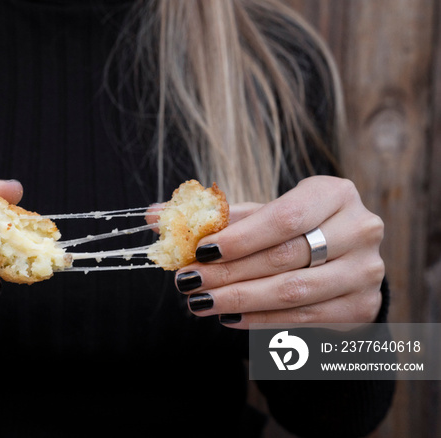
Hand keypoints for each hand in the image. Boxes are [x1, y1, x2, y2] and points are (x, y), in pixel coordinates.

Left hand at [174, 176, 384, 327]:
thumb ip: (212, 215)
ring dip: (239, 299)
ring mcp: (366, 270)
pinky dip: (261, 320)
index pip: (284, 218)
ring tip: (200, 302)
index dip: (239, 237)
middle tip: (188, 281)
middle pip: (284, 256)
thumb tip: (153, 214)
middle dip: (228, 272)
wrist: (340, 260)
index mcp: (333, 194)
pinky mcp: (363, 305)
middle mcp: (360, 228)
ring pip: (293, 291)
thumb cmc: (291, 231)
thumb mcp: (258, 216)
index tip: (199, 251)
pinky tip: (228, 316)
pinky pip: (304, 318)